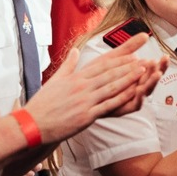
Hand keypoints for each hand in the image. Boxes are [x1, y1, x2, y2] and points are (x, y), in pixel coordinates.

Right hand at [25, 33, 165, 144]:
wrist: (31, 125)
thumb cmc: (42, 104)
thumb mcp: (54, 80)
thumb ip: (68, 65)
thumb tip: (74, 50)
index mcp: (76, 78)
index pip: (101, 64)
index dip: (119, 57)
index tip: (132, 52)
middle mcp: (82, 86)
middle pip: (109, 73)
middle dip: (128, 65)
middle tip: (144, 59)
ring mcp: (85, 101)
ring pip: (111, 87)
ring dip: (129, 78)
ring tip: (144, 71)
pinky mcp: (86, 116)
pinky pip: (108, 105)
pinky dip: (122, 98)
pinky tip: (134, 93)